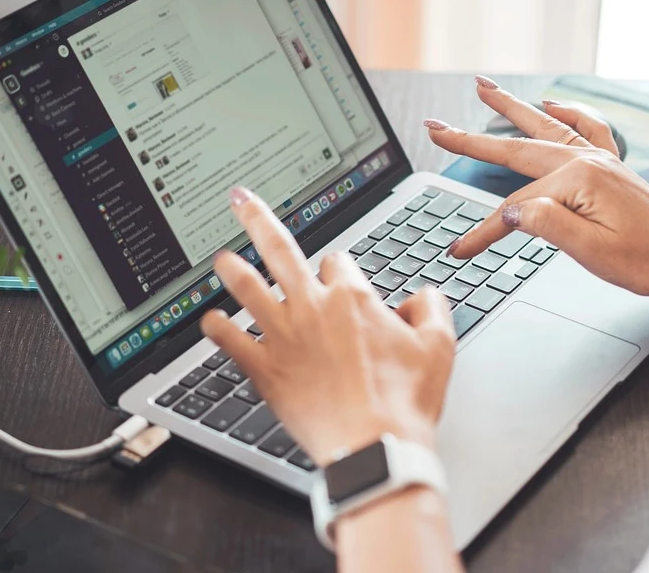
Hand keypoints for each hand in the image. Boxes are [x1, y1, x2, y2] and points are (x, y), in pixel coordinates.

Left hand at [201, 187, 456, 466]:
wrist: (374, 447)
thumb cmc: (404, 403)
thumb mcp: (440, 346)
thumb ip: (432, 308)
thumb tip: (422, 295)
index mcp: (352, 298)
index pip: (338, 262)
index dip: (340, 271)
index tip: (341, 282)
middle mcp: (313, 309)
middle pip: (279, 250)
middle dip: (258, 220)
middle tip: (241, 201)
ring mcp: (284, 338)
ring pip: (249, 289)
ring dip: (232, 270)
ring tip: (220, 257)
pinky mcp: (266, 371)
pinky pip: (232, 342)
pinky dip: (217, 329)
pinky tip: (208, 321)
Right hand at [423, 76, 648, 296]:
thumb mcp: (594, 253)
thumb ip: (548, 226)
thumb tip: (511, 210)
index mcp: (579, 182)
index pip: (514, 209)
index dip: (483, 231)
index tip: (459, 250)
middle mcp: (587, 161)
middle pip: (516, 149)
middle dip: (472, 139)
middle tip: (436, 126)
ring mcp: (600, 159)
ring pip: (543, 126)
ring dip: (510, 108)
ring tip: (482, 87)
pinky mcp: (611, 166)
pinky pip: (585, 128)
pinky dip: (565, 113)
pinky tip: (551, 104)